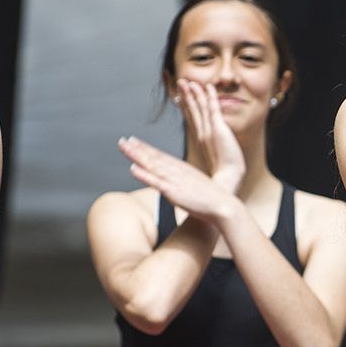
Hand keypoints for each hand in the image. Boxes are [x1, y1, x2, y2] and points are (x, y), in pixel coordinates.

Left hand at [119, 135, 235, 224]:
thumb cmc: (211, 199)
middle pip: (153, 157)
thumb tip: (175, 185)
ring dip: (136, 155)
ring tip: (123, 147)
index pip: (160, 156)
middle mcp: (176, 171)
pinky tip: (133, 168)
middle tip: (123, 140)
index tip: (134, 141)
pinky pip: (155, 181)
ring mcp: (174, 180)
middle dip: (137, 148)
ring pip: (151, 165)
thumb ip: (184, 183)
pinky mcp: (173, 191)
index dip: (146, 148)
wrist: (223, 206)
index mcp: (182, 169)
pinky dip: (143, 174)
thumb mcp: (196, 186)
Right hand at [177, 79, 244, 191]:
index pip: (192, 118)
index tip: (182, 95)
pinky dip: (211, 97)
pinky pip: (213, 109)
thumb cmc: (224, 172)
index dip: (187, 105)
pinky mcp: (217, 129)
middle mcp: (202, 133)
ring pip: (200, 107)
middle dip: (187, 95)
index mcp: (201, 139)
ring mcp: (209, 130)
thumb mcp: (215, 157)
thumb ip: (211, 151)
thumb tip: (209, 149)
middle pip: (192, 110)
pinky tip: (209, 86)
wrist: (228, 179)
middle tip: (181, 81)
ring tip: (188, 81)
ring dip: (194, 93)